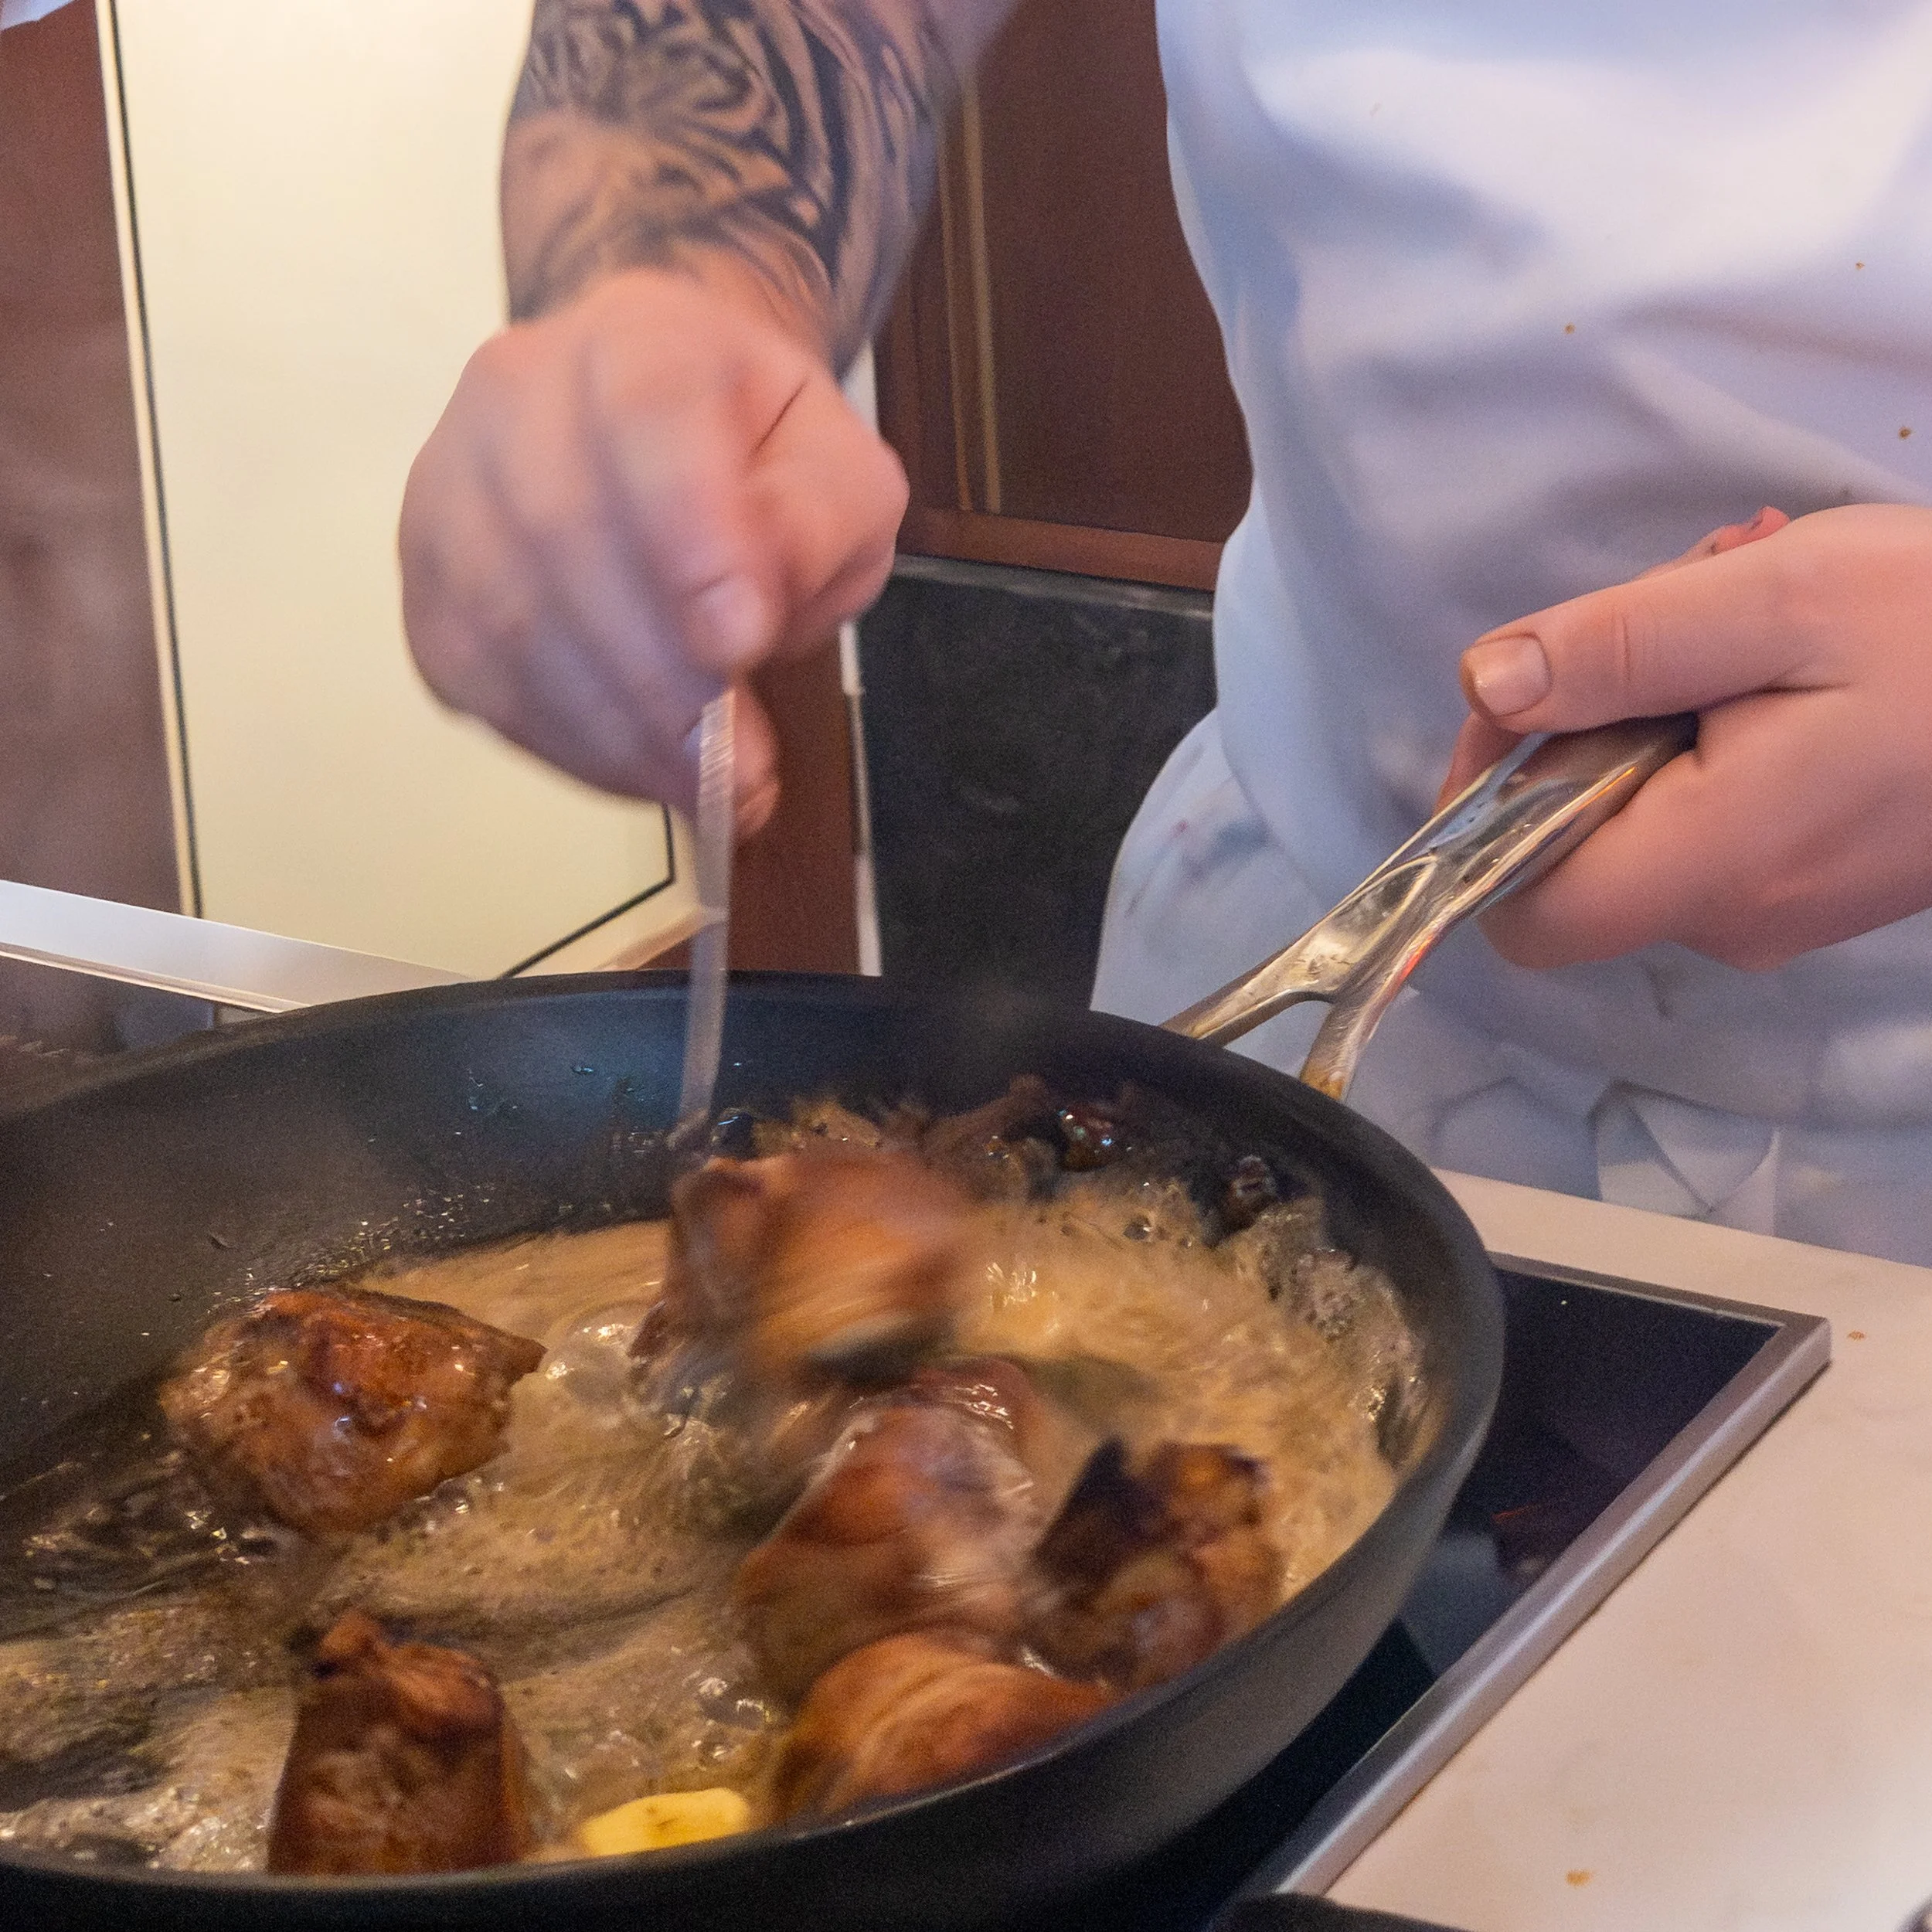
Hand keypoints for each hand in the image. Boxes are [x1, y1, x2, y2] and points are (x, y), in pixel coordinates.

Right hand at [398, 265, 906, 831]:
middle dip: (659, 678)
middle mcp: (517, 391)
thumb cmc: (758, 455)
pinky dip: (560, 741)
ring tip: (703, 787)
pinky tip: (635, 768)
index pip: (647, 418)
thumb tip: (744, 621)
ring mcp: (449, 480)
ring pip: (504, 618)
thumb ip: (814, 526)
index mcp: (640, 340)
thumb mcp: (837, 473)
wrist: (659, 421)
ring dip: (610, 729)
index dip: (689, 538)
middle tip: (739, 769)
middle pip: (563, 534)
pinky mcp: (424, 575)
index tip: (743, 643)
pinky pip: (472, 673)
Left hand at [1443, 502, 1931, 970]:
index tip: (1525, 701)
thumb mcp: (1776, 599)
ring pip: (1638, 823)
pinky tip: (1776, 658)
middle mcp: (1730, 917)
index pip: (1520, 910)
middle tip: (1670, 611)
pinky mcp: (1812, 880)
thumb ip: (1617, 649)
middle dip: (1585, 723)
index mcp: (1710, 865)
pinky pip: (1705, 821)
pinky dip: (1706, 734)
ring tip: (1738, 615)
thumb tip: (1487, 687)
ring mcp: (1776, 908)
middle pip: (1572, 851)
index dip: (1485, 811)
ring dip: (1650, 711)